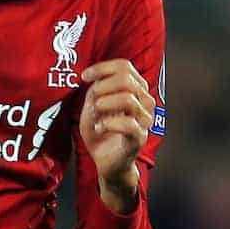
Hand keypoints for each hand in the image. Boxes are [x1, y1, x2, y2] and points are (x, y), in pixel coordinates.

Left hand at [79, 59, 154, 212]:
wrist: (106, 161)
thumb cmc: (102, 131)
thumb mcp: (92, 106)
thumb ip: (95, 89)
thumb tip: (95, 77)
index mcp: (135, 89)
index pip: (124, 66)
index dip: (103, 68)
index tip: (85, 76)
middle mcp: (144, 101)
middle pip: (127, 79)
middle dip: (103, 86)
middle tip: (92, 100)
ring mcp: (144, 120)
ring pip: (128, 99)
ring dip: (105, 104)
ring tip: (96, 114)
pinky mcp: (139, 138)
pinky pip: (128, 123)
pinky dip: (108, 123)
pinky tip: (99, 128)